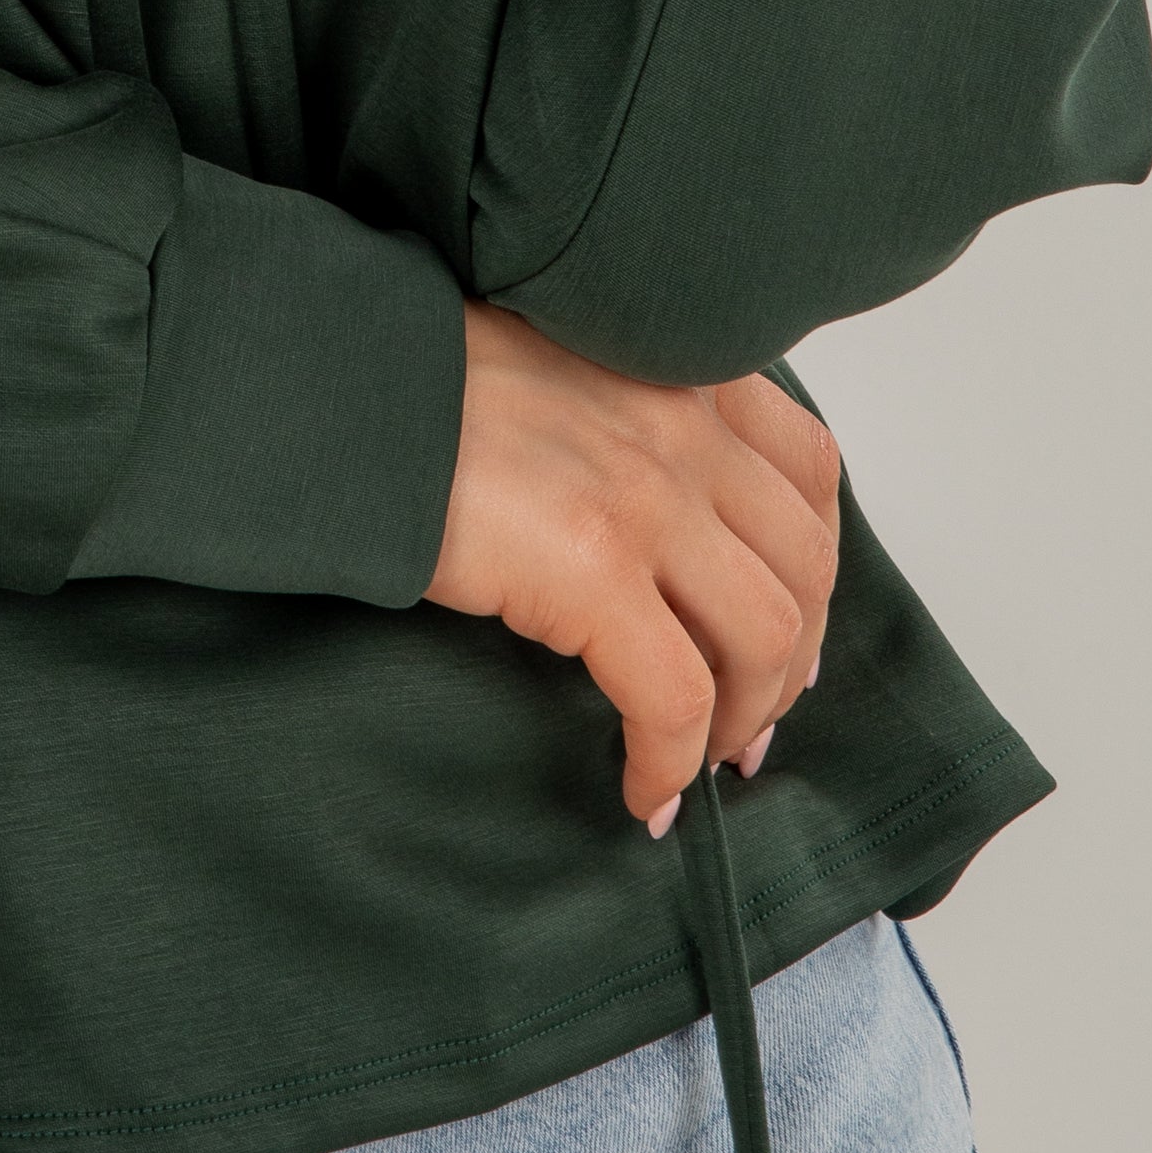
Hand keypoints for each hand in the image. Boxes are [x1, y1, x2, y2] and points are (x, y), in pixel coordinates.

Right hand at [424, 306, 841, 829]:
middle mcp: (682, 425)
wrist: (338, 382)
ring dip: (746, 717)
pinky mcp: (592, 570)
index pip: (808, 469)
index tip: (789, 623)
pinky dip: (673, 760)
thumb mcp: (553, 361)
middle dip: (791, 663)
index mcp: (676, 366)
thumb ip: (619, 409)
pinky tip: (642, 790)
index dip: (812, 564)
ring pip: (765, 638)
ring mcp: (645, 497)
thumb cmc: (417, 374)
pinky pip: (675, 698)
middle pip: (803, 567)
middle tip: (753, 720)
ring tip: (702, 762)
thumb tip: (644, 511)